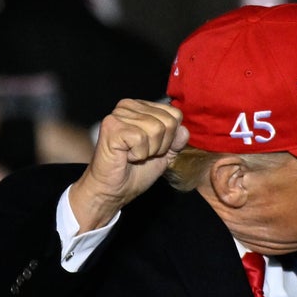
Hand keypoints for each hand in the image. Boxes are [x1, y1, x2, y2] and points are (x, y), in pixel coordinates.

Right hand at [69, 99, 187, 231]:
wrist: (114, 190)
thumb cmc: (135, 172)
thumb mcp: (164, 155)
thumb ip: (176, 141)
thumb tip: (184, 129)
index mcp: (142, 108)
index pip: (175, 114)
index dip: (170, 139)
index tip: (152, 149)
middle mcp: (129, 106)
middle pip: (168, 122)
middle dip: (160, 146)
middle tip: (142, 154)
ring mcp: (119, 114)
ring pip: (156, 129)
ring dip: (149, 151)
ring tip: (133, 155)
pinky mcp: (112, 126)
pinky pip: (141, 138)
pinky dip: (138, 154)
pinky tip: (126, 156)